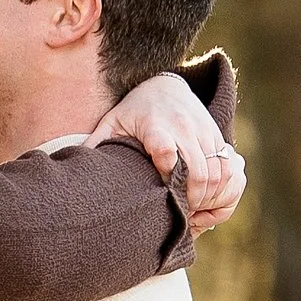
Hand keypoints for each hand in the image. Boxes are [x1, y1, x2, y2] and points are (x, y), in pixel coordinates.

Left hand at [95, 70, 246, 223]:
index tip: (161, 192)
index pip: (165, 150)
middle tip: (179, 215)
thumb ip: (97, 143)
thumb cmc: (134, 111)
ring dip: (208, 198)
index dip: (166, 174)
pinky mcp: (217, 137)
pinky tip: (205, 200)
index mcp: (156, 125)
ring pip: (218, 173)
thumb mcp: (112, 122)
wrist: (167, 86)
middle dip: (191, 199)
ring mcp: (205, 133)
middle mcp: (184, 128)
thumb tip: (71, 164)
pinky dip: (221, 189)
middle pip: (198, 171)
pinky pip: (229, 169)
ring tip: (192, 210)